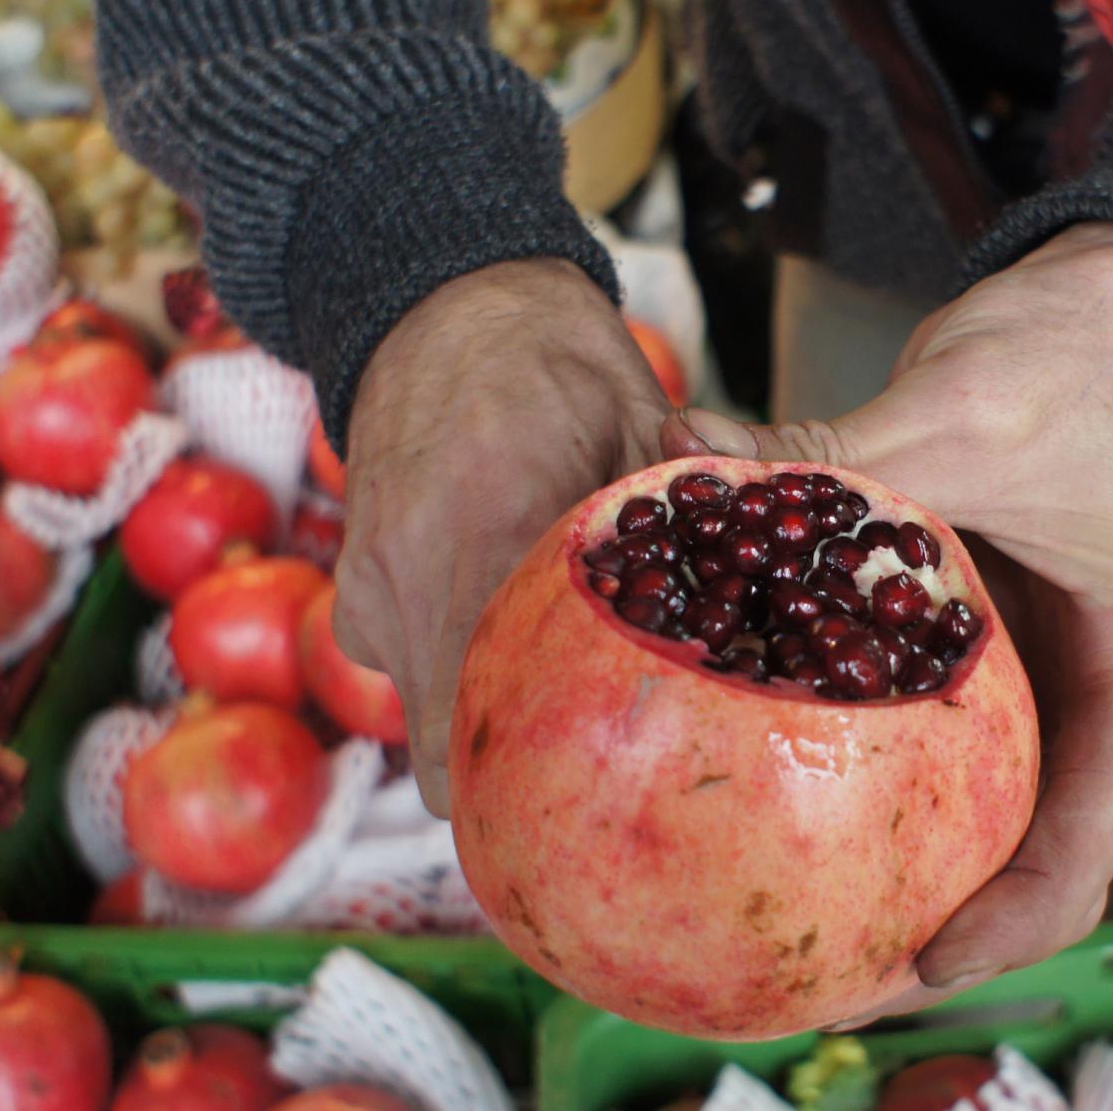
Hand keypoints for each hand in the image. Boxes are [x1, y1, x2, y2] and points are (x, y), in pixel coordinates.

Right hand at [333, 259, 671, 813]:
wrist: (440, 304)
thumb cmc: (554, 362)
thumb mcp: (638, 428)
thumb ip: (683, 517)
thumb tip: (757, 606)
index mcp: (490, 532)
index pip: (480, 714)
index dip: (527, 785)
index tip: (583, 809)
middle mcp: (412, 576)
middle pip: (443, 747)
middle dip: (507, 770)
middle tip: (581, 773)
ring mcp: (372, 586)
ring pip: (423, 707)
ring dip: (480, 707)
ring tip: (551, 680)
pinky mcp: (355, 584)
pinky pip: (400, 659)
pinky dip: (446, 659)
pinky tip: (501, 621)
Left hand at [666, 222, 1112, 1017]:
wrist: (1102, 296)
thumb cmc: (1070, 355)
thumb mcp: (964, 409)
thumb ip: (844, 457)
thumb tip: (693, 467)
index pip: (1096, 830)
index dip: (1018, 917)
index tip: (926, 959)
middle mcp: (1089, 679)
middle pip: (1035, 847)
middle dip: (949, 926)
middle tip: (831, 977)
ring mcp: (1034, 662)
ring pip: (982, 801)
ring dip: (906, 865)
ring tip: (794, 922)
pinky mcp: (977, 630)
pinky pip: (923, 725)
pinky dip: (859, 764)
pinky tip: (763, 779)